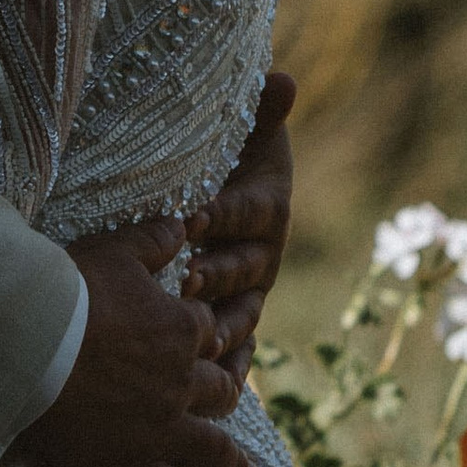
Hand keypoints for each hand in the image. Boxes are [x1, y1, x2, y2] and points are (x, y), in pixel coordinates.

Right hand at [26, 216, 254, 466]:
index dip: (208, 333)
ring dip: (233, 464)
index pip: (207, 332)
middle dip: (225, 393)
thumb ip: (156, 238)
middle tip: (231, 400)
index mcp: (179, 329)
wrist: (26, 343)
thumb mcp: (116, 250)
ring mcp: (162, 429)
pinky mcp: (134, 466)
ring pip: (213, 449)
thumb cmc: (66, 291)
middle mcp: (182, 382)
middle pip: (218, 390)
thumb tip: (187, 222)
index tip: (209, 336)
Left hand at [183, 70, 295, 391]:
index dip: (222, 215)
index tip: (192, 216)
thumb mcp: (240, 130)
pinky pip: (241, 349)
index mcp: (266, 206)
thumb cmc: (224, 154)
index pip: (246, 212)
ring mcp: (250, 291)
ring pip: (241, 313)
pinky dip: (234, 368)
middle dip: (215, 275)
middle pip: (242, 268)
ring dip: (218, 325)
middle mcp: (263, 253)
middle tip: (183, 281)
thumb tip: (284, 79)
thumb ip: (260, 110)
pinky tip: (221, 387)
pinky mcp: (235, 319)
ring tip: (189, 334)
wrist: (215, 184)